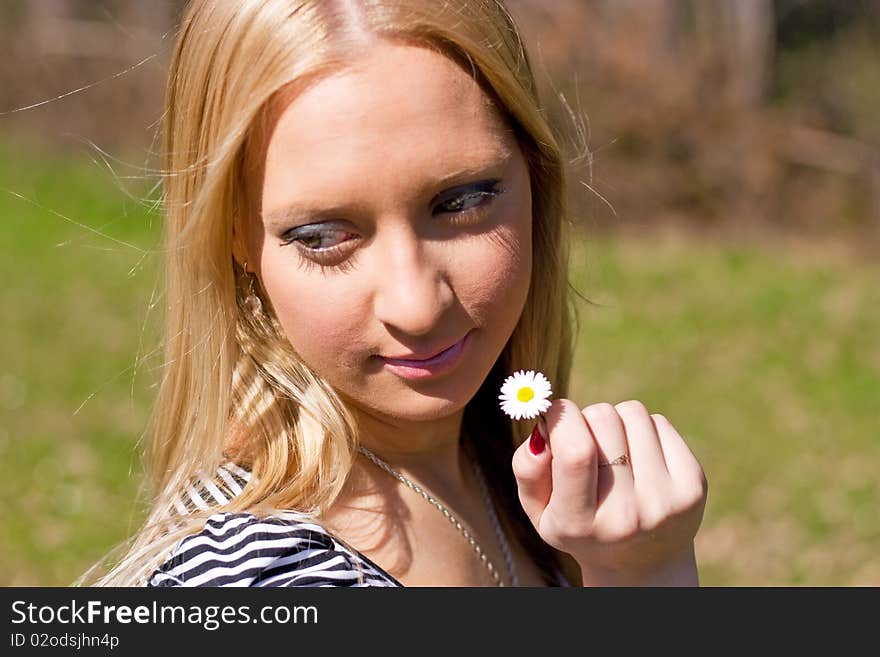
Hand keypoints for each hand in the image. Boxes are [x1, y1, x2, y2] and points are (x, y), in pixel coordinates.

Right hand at [512, 399, 707, 585]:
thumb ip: (527, 469)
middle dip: (586, 418)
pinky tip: (639, 459)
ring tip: (613, 453)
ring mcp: (665, 501)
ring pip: (632, 413)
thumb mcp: (540, 510)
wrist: (642, 566)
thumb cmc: (580, 526)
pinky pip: (660, 422)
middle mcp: (627, 516)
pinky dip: (643, 429)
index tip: (554, 415)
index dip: (561, 418)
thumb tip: (543, 425)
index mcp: (580, 524)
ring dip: (616, 421)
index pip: (576, 451)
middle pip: (603, 419)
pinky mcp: (694, 484)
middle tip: (586, 443)